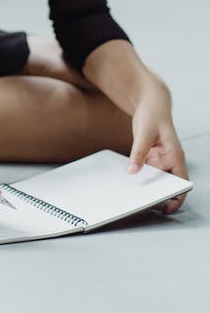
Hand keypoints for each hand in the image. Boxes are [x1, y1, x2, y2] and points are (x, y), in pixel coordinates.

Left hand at [128, 85, 188, 213]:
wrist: (150, 104)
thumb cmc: (153, 114)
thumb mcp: (144, 133)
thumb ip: (139, 152)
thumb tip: (133, 170)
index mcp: (175, 156)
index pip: (181, 182)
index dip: (177, 197)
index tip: (167, 208)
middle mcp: (169, 160)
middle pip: (167, 184)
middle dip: (158, 195)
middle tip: (144, 203)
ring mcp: (160, 160)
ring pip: (155, 179)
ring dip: (147, 187)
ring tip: (135, 195)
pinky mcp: (150, 157)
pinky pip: (146, 171)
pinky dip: (140, 177)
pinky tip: (130, 181)